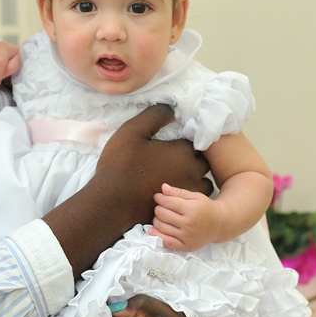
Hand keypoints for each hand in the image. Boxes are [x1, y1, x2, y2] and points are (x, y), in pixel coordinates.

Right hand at [44, 106, 211, 278]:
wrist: (112, 202)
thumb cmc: (121, 164)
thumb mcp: (133, 131)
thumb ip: (155, 115)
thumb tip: (172, 108)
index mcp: (182, 151)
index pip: (195, 141)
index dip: (183, 141)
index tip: (171, 144)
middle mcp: (191, 171)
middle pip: (203, 162)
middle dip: (193, 159)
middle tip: (175, 159)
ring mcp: (187, 191)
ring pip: (203, 183)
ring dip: (195, 178)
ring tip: (178, 177)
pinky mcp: (180, 208)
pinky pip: (193, 200)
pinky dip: (188, 195)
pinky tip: (174, 192)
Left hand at [151, 183, 222, 249]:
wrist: (219, 225)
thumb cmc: (206, 208)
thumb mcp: (195, 196)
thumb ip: (178, 192)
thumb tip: (163, 187)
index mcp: (192, 209)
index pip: (167, 202)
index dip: (159, 198)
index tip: (157, 197)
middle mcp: (189, 224)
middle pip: (162, 214)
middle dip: (158, 208)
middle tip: (160, 206)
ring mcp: (187, 236)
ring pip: (161, 227)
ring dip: (156, 220)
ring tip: (160, 216)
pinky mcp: (186, 246)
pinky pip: (166, 242)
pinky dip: (156, 235)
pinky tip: (152, 230)